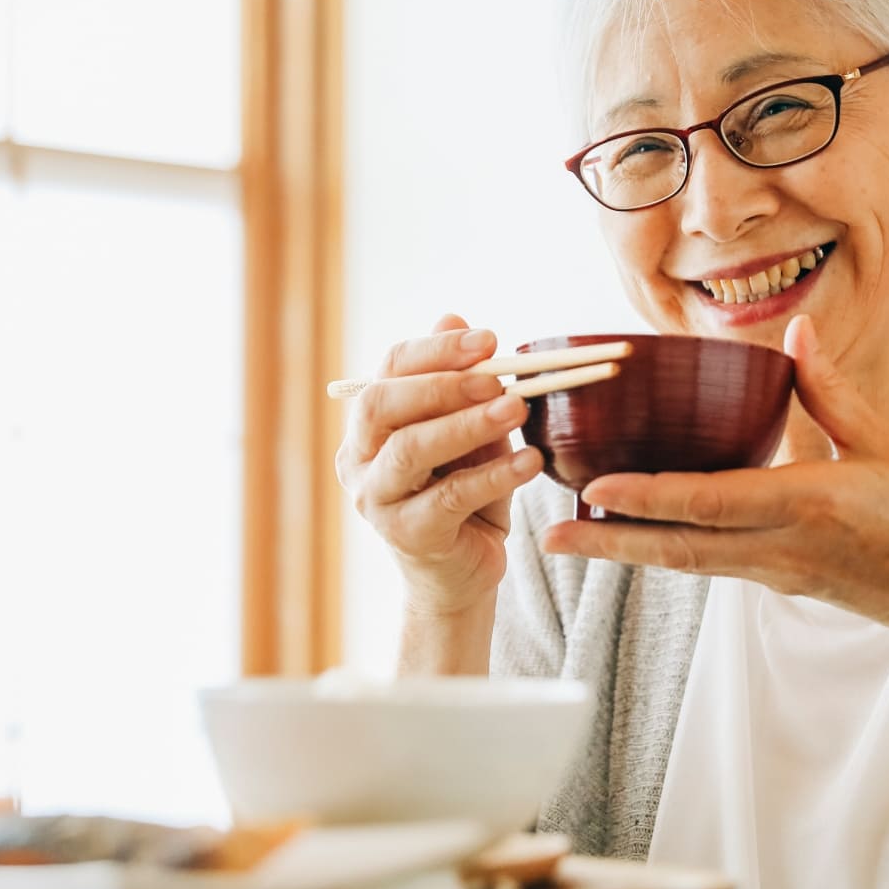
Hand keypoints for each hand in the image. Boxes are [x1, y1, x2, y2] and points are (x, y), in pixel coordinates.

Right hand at [334, 315, 544, 616]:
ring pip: (411, 450)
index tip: (489, 339)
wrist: (462, 572)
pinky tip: (529, 461)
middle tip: (497, 376)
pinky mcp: (407, 535)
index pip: (389, 370)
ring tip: (517, 407)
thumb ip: (461, 383)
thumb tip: (455, 315)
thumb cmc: (464, 493)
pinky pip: (449, 498)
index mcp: (369, 424)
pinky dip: (494, 475)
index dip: (436, 348)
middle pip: (382, 405)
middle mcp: (359, 459)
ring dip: (466, 424)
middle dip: (442, 383)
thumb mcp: (468, 431)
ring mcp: (376, 500)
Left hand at [538, 315, 888, 636]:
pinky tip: (628, 536)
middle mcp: (779, 548)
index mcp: (807, 506)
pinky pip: (706, 564)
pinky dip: (662, 549)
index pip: (712, 503)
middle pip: (677, 549)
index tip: (597, 490)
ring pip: (685, 563)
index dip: (650, 499)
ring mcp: (772, 573)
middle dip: (609, 545)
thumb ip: (830, 390)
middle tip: (548, 538)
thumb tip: (792, 331)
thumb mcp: (884, 444)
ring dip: (625, 552)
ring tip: (568, 538)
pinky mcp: (773, 583)